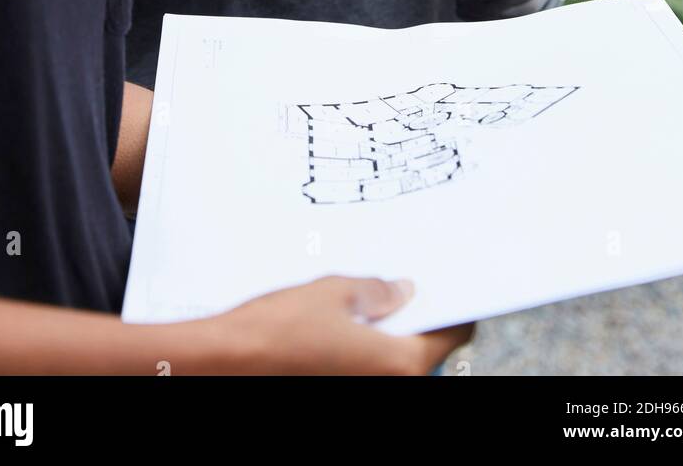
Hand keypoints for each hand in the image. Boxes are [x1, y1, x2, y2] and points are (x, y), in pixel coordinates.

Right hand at [218, 275, 473, 375]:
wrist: (229, 362)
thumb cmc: (278, 330)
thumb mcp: (334, 292)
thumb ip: (376, 292)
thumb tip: (400, 291)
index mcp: (399, 364)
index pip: (451, 336)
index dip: (453, 308)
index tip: (452, 289)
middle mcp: (387, 389)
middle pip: (423, 353)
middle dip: (416, 320)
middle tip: (405, 286)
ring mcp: (363, 395)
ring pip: (393, 363)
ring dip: (388, 336)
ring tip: (369, 303)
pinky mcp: (340, 393)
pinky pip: (368, 370)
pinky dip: (366, 351)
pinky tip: (346, 327)